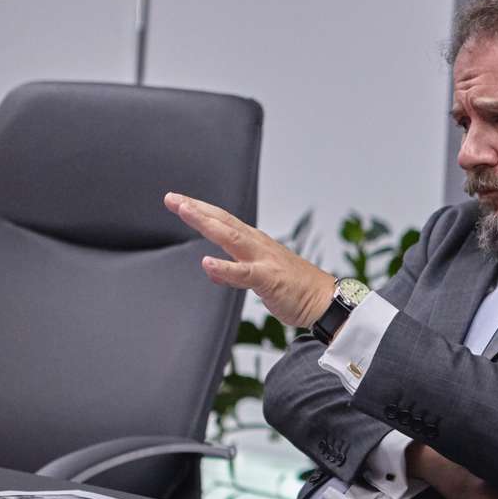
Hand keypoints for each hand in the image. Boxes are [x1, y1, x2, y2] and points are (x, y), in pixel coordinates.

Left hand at [164, 192, 334, 326]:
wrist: (325, 300)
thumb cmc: (296, 288)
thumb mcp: (260, 278)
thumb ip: (234, 273)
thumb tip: (213, 270)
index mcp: (256, 243)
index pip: (224, 222)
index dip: (201, 210)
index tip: (179, 201)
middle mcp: (258, 246)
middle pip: (224, 222)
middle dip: (198, 209)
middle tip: (172, 198)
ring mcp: (264, 260)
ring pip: (232, 238)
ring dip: (208, 223)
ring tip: (186, 212)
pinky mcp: (269, 279)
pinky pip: (244, 273)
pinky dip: (225, 267)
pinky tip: (208, 263)